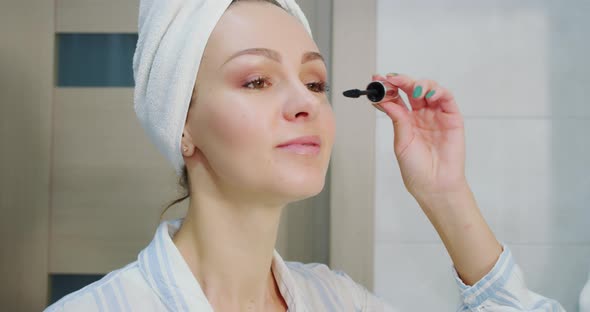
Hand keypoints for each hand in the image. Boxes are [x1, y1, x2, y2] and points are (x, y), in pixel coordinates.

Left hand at [373, 73, 467, 201]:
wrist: (434, 185)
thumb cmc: (416, 169)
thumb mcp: (401, 142)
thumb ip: (397, 120)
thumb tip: (384, 100)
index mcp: (406, 121)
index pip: (396, 98)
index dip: (387, 88)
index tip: (376, 80)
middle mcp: (421, 115)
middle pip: (411, 90)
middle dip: (401, 81)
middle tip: (391, 79)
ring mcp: (436, 115)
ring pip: (429, 89)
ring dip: (420, 83)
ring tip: (413, 88)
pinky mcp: (452, 118)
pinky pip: (447, 98)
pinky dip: (439, 91)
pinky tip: (429, 94)